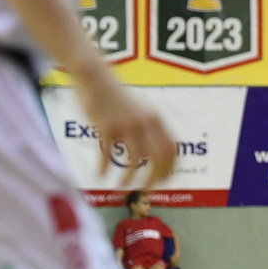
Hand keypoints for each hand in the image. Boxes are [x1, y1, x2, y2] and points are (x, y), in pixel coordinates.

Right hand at [76, 68, 176, 187]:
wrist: (95, 77)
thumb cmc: (116, 98)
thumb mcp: (139, 111)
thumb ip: (148, 129)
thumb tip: (154, 154)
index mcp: (156, 120)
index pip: (172, 150)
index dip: (170, 169)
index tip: (163, 182)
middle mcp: (146, 122)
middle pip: (158, 159)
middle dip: (153, 179)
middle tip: (144, 191)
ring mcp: (126, 124)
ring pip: (133, 160)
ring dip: (128, 179)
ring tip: (122, 186)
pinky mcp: (106, 125)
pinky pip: (107, 154)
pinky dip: (104, 168)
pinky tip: (100, 175)